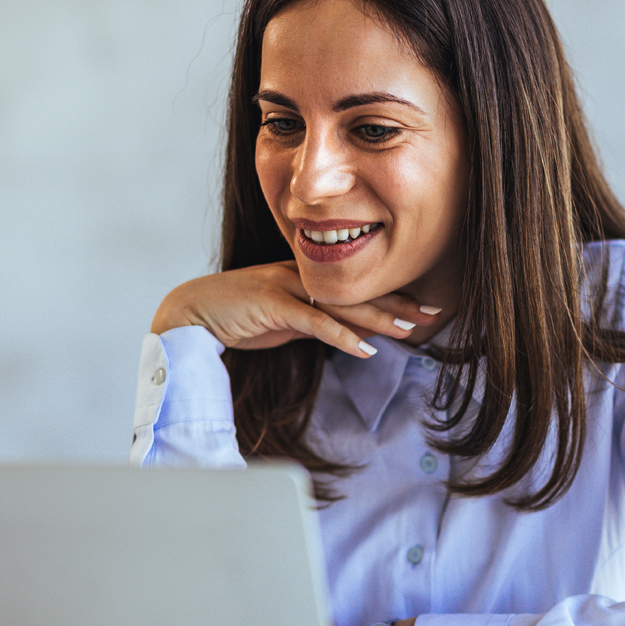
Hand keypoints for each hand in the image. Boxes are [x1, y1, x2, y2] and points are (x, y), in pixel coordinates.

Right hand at [151, 261, 442, 357]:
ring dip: (378, 317)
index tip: (423, 306)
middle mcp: (301, 276)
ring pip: (342, 302)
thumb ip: (313, 322)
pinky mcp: (271, 303)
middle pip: (359, 290)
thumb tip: (344, 333)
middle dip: (398, 302)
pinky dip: (341, 335)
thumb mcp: (284, 320)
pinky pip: (313, 321)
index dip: (392, 297)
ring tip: (410, 328)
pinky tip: (365, 348)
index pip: (358, 287)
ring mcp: (286, 287)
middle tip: (434, 312)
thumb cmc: (237, 316)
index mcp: (306, 278)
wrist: (190, 312)